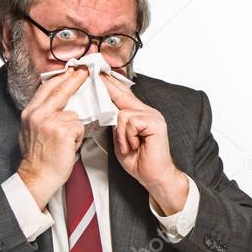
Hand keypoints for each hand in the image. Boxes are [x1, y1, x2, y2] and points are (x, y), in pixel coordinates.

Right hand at [16, 67, 88, 208]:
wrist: (37, 176)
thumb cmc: (38, 157)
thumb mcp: (31, 130)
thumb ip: (43, 114)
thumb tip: (56, 103)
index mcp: (30, 112)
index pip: (47, 88)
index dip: (61, 78)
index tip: (72, 70)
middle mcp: (38, 114)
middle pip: (61, 89)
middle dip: (75, 79)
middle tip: (86, 71)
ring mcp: (51, 122)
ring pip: (74, 113)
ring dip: (76, 126)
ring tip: (67, 140)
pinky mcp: (63, 131)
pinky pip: (79, 126)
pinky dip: (78, 136)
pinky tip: (70, 145)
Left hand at [102, 72, 188, 214]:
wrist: (155, 177)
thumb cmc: (139, 161)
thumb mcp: (121, 140)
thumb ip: (116, 124)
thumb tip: (106, 111)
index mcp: (140, 114)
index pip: (123, 95)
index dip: (110, 85)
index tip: (99, 74)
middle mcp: (147, 111)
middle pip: (123, 95)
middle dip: (109, 89)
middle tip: (97, 74)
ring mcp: (153, 116)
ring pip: (123, 113)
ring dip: (121, 134)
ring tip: (129, 146)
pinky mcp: (155, 122)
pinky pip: (130, 121)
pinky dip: (128, 136)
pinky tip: (135, 146)